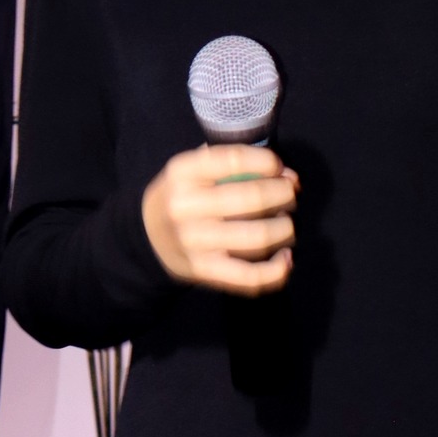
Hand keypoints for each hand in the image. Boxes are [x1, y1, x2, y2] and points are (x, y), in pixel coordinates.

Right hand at [142, 145, 297, 293]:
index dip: (267, 162)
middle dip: (284, 194)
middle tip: (290, 195)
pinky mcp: (204, 272)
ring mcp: (194, 243)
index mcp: (182, 172)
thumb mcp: (192, 169)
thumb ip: (233, 164)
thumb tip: (286, 175)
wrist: (147, 238)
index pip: (234, 160)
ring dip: (286, 229)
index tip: (277, 167)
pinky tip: (286, 258)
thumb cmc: (182, 197)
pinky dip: (277, 270)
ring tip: (286, 224)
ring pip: (258, 237)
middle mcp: (185, 207)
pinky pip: (250, 276)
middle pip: (252, 198)